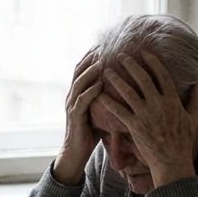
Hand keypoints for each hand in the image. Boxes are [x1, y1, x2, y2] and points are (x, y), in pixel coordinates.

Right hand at [52, 48, 102, 184]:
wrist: (76, 153)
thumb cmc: (90, 132)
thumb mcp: (99, 111)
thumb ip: (106, 97)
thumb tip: (125, 85)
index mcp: (77, 92)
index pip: (83, 68)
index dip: (92, 54)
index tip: (105, 43)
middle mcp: (72, 95)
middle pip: (79, 70)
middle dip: (90, 57)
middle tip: (103, 45)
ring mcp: (71, 105)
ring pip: (79, 83)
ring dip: (90, 71)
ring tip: (102, 60)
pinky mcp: (74, 117)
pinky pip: (82, 101)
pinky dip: (90, 91)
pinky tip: (100, 84)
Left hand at [100, 52, 197, 188]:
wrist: (172, 162)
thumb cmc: (182, 141)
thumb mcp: (193, 118)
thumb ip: (196, 100)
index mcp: (172, 101)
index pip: (162, 76)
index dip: (153, 63)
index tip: (145, 53)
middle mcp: (159, 104)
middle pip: (143, 79)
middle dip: (131, 66)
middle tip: (121, 56)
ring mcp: (146, 115)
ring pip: (128, 92)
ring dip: (116, 80)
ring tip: (106, 70)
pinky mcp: (135, 126)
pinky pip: (119, 111)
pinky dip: (108, 102)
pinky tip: (99, 95)